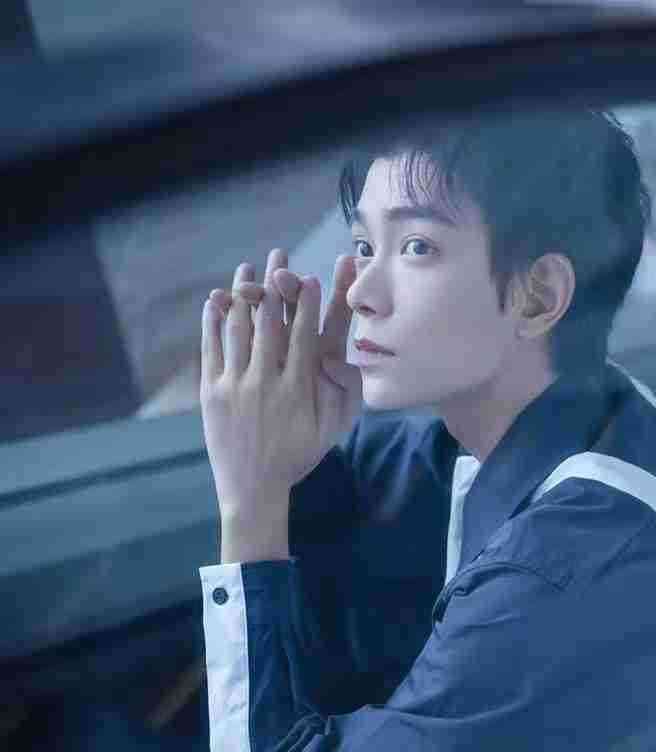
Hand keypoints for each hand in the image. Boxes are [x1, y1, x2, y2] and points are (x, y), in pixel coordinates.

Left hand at [200, 249, 359, 518]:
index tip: (308, 278)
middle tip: (279, 256)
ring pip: (239, 328)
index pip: (303, 334)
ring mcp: (236, 384)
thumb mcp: (332, 429)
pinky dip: (213, 320)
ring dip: (244, 294)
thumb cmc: (298, 456)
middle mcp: (267, 380)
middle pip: (271, 322)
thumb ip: (341, 393)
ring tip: (247, 269)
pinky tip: (217, 300)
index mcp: (299, 388)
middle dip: (276, 285)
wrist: (253, 488)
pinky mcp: (212, 391)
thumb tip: (338, 357)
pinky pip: (211, 347)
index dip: (306, 304)